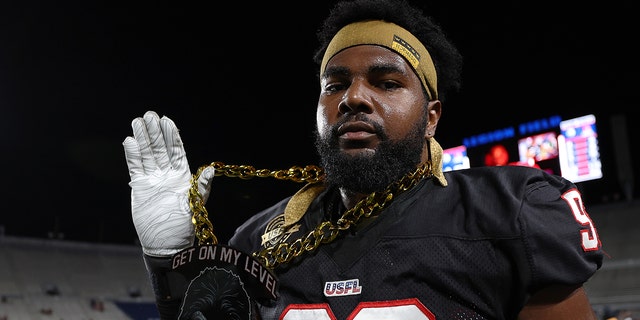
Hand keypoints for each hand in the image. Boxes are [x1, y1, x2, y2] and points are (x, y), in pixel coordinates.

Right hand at [123, 111, 213, 256]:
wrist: (166, 243)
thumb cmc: (184, 225)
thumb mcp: (196, 204)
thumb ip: (201, 185)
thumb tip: (211, 169)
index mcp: (182, 176)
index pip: (177, 151)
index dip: (172, 136)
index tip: (167, 121)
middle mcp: (167, 175)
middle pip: (160, 149)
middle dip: (155, 133)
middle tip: (150, 115)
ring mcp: (153, 180)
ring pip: (147, 155)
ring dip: (143, 139)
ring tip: (138, 122)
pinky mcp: (140, 188)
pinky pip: (135, 168)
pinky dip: (133, 155)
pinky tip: (130, 141)